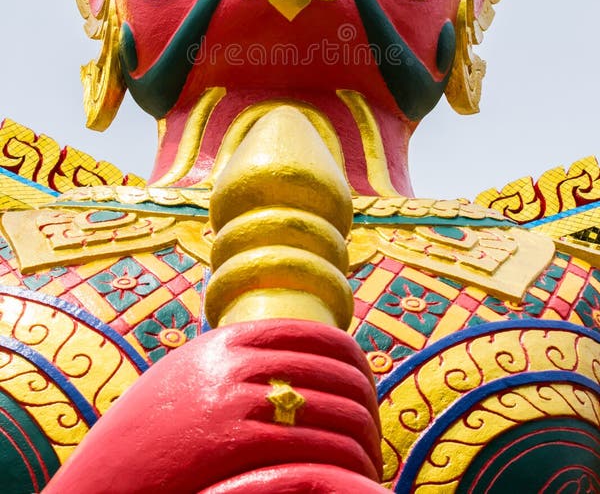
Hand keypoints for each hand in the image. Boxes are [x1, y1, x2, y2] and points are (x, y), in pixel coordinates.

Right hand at [43, 319, 382, 493]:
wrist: (98, 486)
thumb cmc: (142, 443)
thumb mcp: (182, 382)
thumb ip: (229, 363)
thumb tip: (282, 357)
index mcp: (227, 343)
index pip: (322, 337)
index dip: (356, 364)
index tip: (365, 390)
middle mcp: (236, 367)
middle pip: (338, 377)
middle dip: (367, 407)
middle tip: (372, 436)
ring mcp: (238, 408)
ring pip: (339, 417)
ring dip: (364, 443)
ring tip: (368, 465)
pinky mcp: (238, 451)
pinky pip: (320, 455)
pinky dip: (349, 469)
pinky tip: (354, 482)